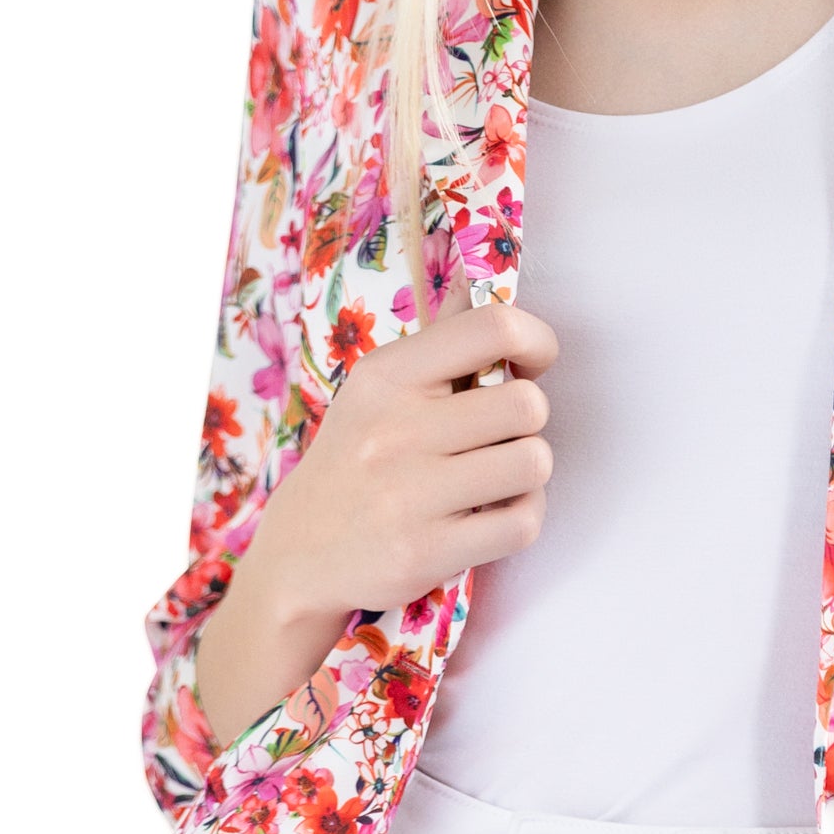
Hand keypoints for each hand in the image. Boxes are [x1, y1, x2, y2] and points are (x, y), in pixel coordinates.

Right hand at [194, 289, 557, 745]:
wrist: (298, 556)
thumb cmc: (356, 460)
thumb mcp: (378, 389)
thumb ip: (438, 337)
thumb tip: (475, 277)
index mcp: (386, 377)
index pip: (493, 328)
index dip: (535, 342)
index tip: (529, 366)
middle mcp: (394, 431)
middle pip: (528, 404)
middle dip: (527, 422)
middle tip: (498, 436)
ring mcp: (408, 495)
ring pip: (533, 463)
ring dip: (527, 473)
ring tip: (495, 477)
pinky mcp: (426, 552)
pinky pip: (522, 523)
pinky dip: (521, 516)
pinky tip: (492, 514)